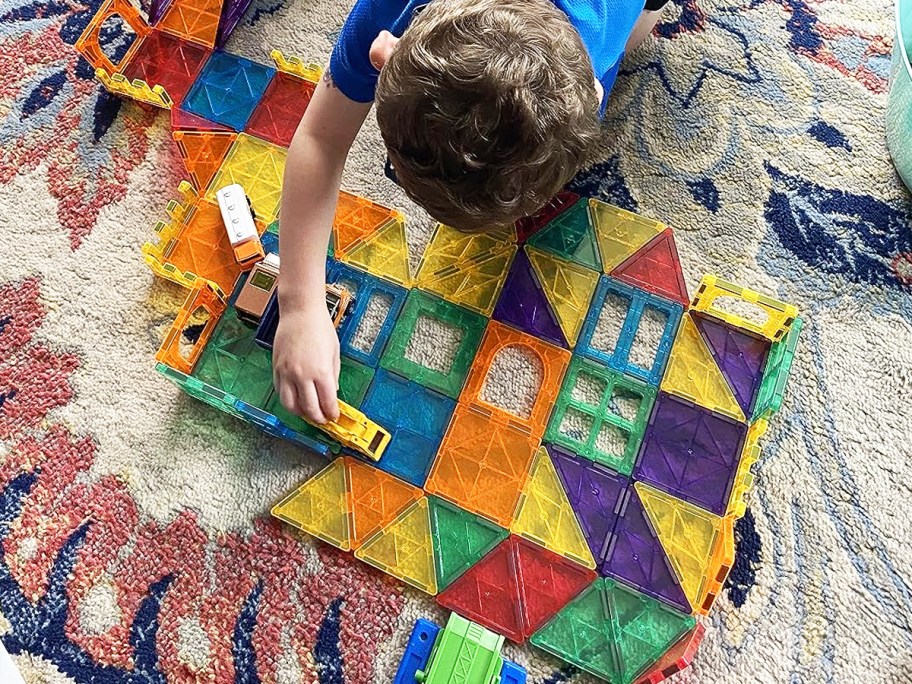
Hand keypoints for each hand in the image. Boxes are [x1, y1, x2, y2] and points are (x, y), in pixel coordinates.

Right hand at [272, 302, 340, 423]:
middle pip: (309, 408)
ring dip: (300, 413)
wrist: (300, 312)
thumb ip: (334, 375)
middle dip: (317, 418)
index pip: (327, 402)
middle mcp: (302, 375)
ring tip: (307, 412)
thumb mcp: (334, 352)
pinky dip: (288, 400)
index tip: (333, 415)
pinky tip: (295, 399)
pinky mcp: (277, 368)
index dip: (331, 413)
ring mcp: (287, 372)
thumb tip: (332, 392)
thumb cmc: (320, 327)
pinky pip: (280, 392)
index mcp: (321, 371)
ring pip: (290, 405)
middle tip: (322, 419)